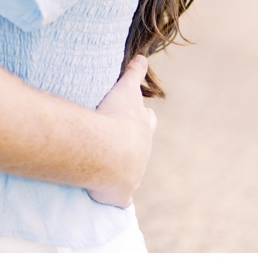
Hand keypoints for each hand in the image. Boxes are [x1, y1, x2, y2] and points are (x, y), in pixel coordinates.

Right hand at [86, 55, 156, 207]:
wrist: (111, 151)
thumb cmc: (118, 117)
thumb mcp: (127, 89)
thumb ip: (134, 72)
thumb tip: (142, 56)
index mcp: (143, 128)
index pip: (147, 120)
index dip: (142, 118)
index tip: (139, 117)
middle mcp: (142, 152)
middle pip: (145, 146)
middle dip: (138, 143)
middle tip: (127, 142)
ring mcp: (134, 174)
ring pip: (133, 173)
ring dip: (124, 170)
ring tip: (111, 169)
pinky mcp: (122, 194)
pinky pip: (121, 200)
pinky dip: (117, 200)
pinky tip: (113, 201)